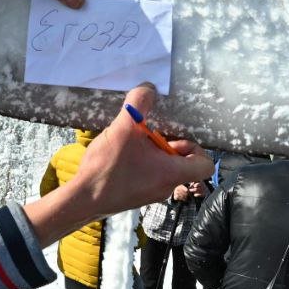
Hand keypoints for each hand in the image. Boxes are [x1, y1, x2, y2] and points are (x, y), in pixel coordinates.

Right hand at [22, 84, 214, 246]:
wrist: (83, 199)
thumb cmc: (108, 167)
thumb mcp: (124, 128)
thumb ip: (139, 104)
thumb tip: (149, 88)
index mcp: (172, 173)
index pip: (205, 165)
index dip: (196, 148)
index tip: (173, 138)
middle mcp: (167, 187)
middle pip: (183, 164)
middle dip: (167, 144)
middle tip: (147, 135)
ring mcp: (152, 194)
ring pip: (164, 169)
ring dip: (152, 153)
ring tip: (131, 143)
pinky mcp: (137, 196)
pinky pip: (149, 176)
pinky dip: (141, 163)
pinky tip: (120, 155)